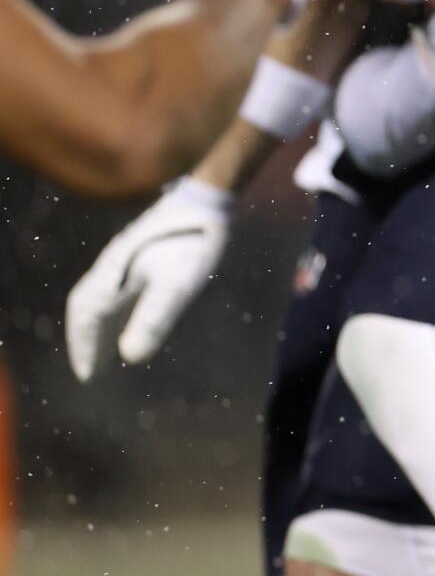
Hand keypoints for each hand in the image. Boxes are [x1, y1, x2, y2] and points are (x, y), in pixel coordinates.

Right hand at [66, 178, 234, 380]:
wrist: (207, 198)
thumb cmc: (192, 242)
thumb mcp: (178, 282)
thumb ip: (155, 318)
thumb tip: (131, 357)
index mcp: (111, 275)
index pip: (87, 317)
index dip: (86, 347)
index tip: (89, 377)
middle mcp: (111, 267)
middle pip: (89, 309)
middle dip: (88, 341)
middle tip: (93, 371)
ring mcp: (125, 259)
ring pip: (103, 298)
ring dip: (101, 327)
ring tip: (108, 354)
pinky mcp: (142, 253)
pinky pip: (120, 288)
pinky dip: (118, 310)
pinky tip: (132, 319)